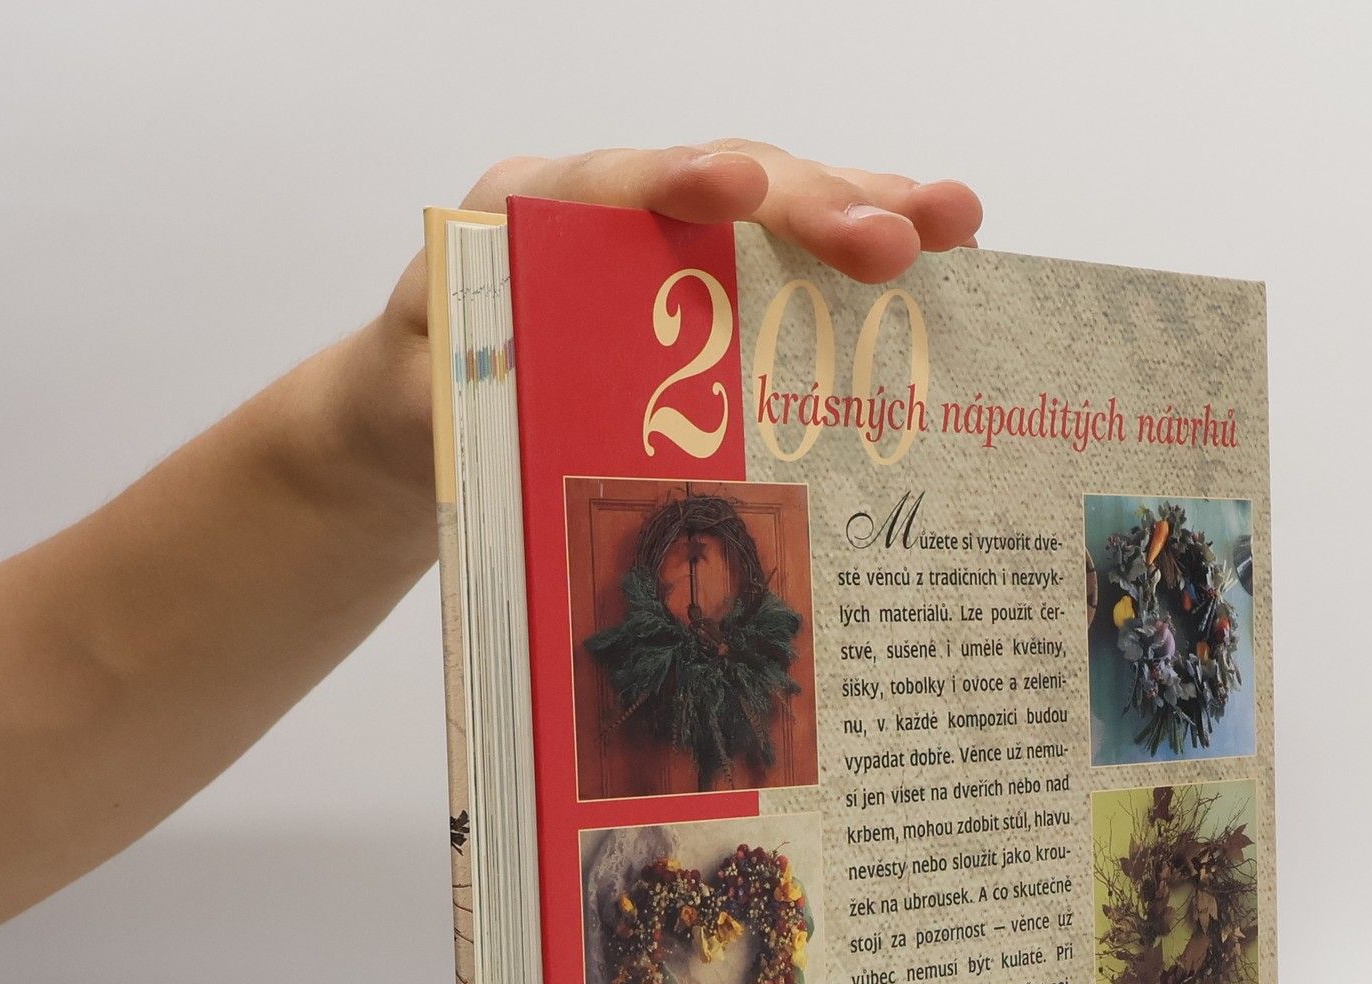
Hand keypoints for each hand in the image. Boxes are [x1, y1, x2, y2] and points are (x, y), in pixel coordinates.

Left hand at [352, 141, 983, 488]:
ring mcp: (669, 244)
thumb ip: (463, 377)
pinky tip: (938, 269)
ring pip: (777, 210)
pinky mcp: (706, 289)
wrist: (416, 413)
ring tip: (955, 224)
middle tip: (901, 239)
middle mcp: (613, 210)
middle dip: (818, 204)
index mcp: (530, 213)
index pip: (615, 182)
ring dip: (869, 212)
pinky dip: (856, 267)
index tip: (739, 191)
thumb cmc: (418, 398)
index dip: (681, 182)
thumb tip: (518, 379)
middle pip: (727, 183)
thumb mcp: (416, 395)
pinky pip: (788, 266)